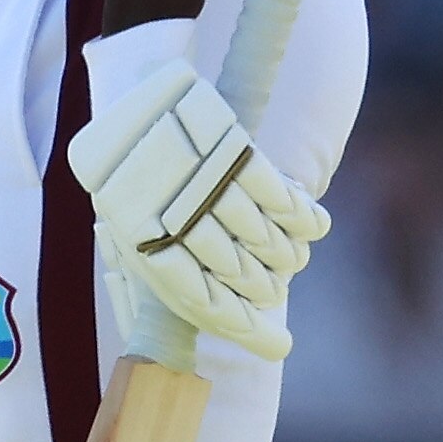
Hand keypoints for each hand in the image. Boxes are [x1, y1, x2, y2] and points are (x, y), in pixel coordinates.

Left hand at [66, 30, 325, 359]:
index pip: (200, 301)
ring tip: (291, 259)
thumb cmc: (133, 170)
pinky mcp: (225, 144)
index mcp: (136, 240)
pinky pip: (273, 192)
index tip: (278, 347)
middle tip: (275, 292)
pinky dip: (298, 214)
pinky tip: (312, 224)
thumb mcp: (131, 220)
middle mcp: (165, 215)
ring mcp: (198, 180)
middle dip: (262, 288)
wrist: (132, 94)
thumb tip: (218, 312)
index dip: (242, 328)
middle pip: (234, 271)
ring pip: (257, 234)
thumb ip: (166, 261)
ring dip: (282, 253)